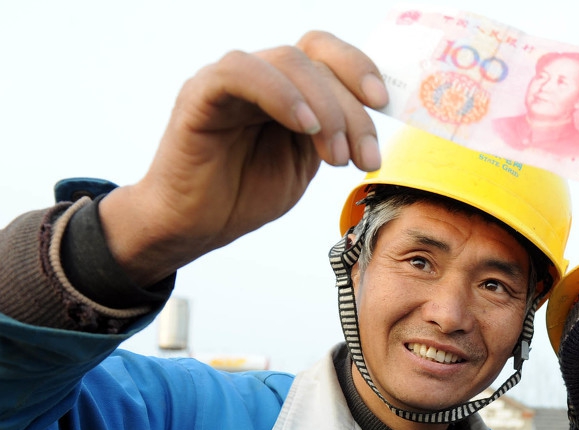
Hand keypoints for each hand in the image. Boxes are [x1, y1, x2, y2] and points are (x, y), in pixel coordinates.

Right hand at [98, 31, 387, 284]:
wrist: (195, 226)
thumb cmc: (245, 193)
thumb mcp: (305, 163)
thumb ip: (332, 134)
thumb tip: (373, 118)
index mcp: (286, 89)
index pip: (326, 54)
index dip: (359, 68)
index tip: (383, 103)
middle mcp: (259, 76)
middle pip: (315, 60)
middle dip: (351, 110)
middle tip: (362, 158)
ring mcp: (229, 81)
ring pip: (287, 62)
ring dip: (325, 108)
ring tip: (335, 157)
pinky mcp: (200, 94)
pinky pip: (240, 72)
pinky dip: (280, 93)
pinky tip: (303, 126)